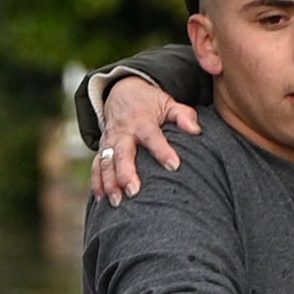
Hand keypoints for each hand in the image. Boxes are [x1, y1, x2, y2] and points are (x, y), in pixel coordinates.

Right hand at [91, 75, 201, 204]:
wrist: (123, 92)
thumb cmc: (151, 103)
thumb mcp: (168, 103)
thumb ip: (183, 115)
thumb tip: (196, 129)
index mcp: (142, 121)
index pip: (152, 136)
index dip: (162, 150)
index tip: (174, 166)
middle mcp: (123, 132)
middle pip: (122, 153)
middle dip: (126, 173)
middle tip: (134, 191)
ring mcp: (110, 142)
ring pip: (106, 162)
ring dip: (110, 182)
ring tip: (117, 201)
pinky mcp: (103, 150)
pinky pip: (97, 166)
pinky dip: (97, 182)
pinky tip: (100, 199)